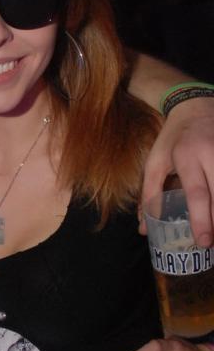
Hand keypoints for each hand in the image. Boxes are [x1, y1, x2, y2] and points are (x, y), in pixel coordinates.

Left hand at [141, 97, 213, 246]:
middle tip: (211, 244)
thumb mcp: (154, 162)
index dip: (202, 220)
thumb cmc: (172, 139)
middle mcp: (213, 155)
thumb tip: (143, 229)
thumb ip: (148, 195)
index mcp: (188, 157)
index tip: (203, 241)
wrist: (196, 106)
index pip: (198, 194)